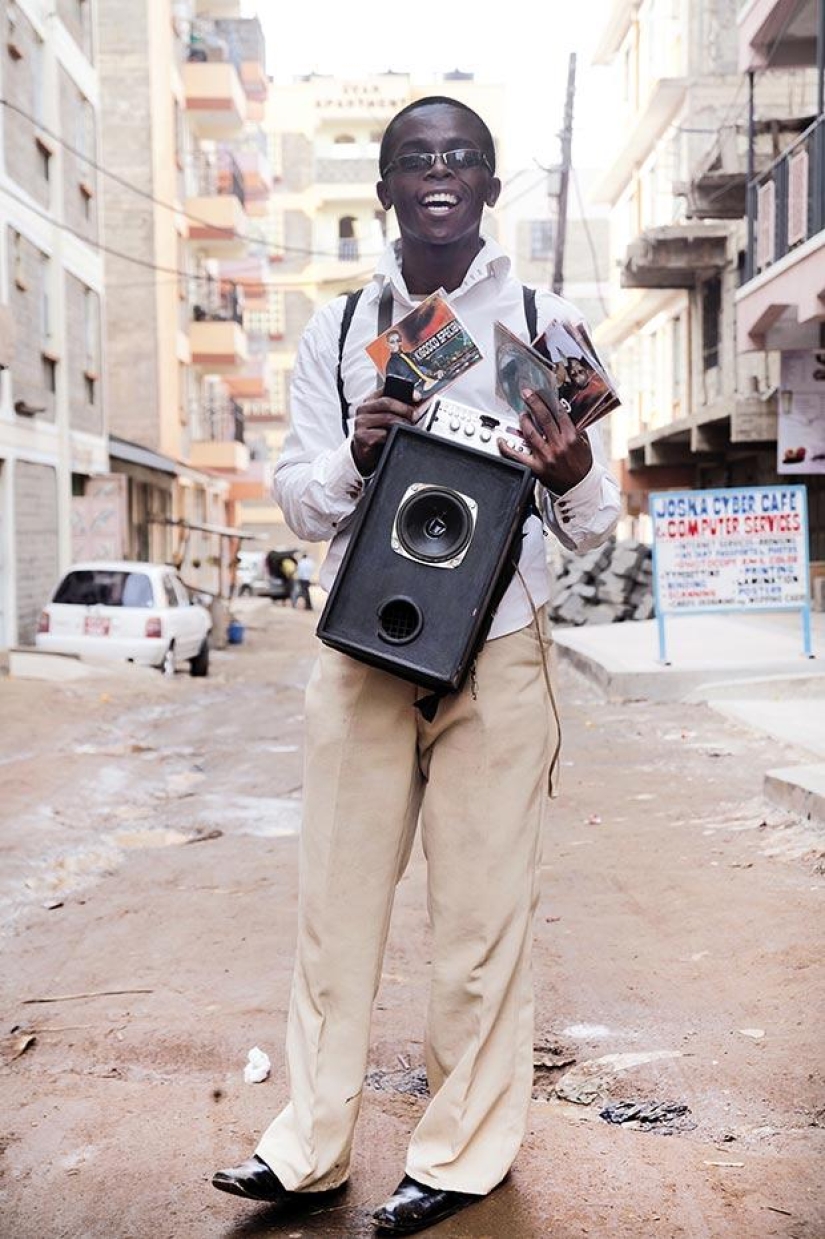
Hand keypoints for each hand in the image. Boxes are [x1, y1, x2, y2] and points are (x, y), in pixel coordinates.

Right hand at [351, 387, 415, 475]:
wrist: (365, 453)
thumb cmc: (378, 433)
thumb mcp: (386, 418)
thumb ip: (398, 409)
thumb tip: (418, 403)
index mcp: (369, 401)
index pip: (386, 390)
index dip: (404, 392)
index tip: (417, 397)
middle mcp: (363, 410)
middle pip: (387, 403)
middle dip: (405, 409)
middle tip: (415, 416)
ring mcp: (361, 423)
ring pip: (387, 418)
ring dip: (402, 423)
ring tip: (409, 427)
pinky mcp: (362, 437)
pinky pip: (383, 434)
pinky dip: (393, 436)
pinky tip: (396, 437)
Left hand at [498, 375, 591, 493]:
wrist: (580, 488)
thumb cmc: (582, 466)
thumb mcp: (585, 445)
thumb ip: (576, 430)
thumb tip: (566, 415)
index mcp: (571, 438)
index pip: (559, 414)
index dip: (549, 401)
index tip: (542, 393)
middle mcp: (558, 446)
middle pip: (544, 419)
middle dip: (534, 404)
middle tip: (526, 394)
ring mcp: (546, 456)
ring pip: (531, 434)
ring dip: (524, 421)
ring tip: (522, 414)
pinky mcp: (537, 467)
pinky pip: (518, 456)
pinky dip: (507, 448)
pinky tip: (501, 440)